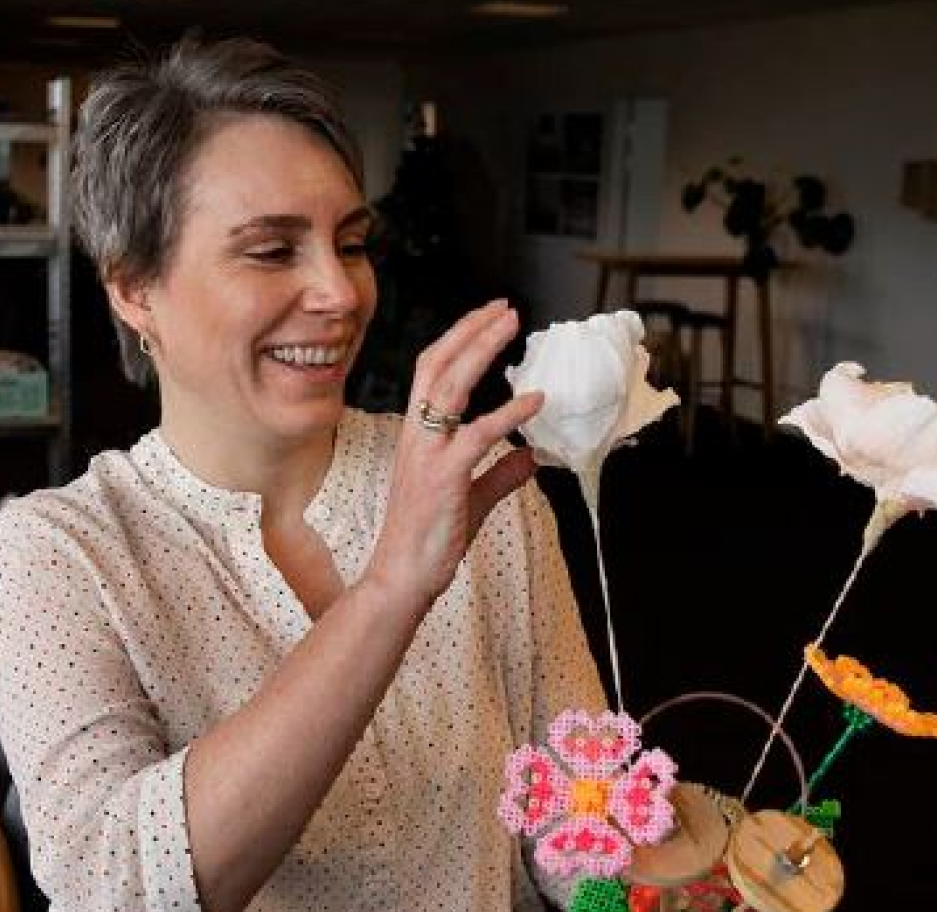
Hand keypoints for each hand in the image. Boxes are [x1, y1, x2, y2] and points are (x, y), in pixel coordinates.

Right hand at [361, 299, 544, 605]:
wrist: (401, 578)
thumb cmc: (428, 541)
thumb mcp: (471, 500)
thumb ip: (500, 475)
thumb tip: (529, 456)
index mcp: (417, 436)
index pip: (433, 372)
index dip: (460, 340)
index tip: (490, 319)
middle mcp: (416, 436)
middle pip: (438, 365)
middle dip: (471, 331)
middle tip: (506, 309)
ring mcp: (427, 454)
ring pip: (450, 387)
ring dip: (483, 351)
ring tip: (512, 328)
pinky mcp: (443, 477)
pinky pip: (476, 436)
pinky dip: (507, 414)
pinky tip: (535, 401)